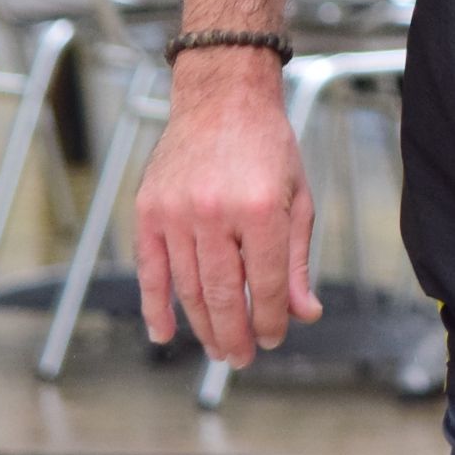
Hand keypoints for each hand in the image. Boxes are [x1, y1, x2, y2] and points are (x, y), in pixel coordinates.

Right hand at [135, 52, 320, 366]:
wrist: (223, 97)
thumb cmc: (267, 147)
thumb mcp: (298, 198)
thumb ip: (297, 259)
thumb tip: (305, 314)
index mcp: (262, 208)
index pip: (265, 284)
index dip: (269, 320)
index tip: (271, 339)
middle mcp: (216, 211)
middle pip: (223, 293)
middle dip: (234, 334)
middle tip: (240, 358)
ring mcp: (177, 211)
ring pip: (188, 287)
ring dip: (202, 326)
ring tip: (217, 348)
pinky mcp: (149, 209)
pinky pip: (150, 270)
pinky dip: (155, 306)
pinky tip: (164, 334)